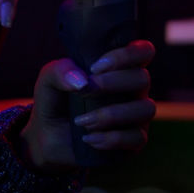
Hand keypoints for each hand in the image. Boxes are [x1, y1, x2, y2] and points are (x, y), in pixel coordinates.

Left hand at [18, 39, 155, 173]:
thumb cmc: (54, 102)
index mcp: (118, 69)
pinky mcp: (134, 141)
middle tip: (84, 92)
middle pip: (143, 78)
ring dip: (111, 114)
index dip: (126, 55)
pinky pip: (138, 138)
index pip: (143, 51)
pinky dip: (111, 138)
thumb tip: (83, 82)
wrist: (48, 138)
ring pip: (146, 108)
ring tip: (82, 122)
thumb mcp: (48, 82)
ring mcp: (136, 116)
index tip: (96, 67)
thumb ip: (59, 72)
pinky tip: (88, 139)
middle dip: (112, 83)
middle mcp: (132, 90)